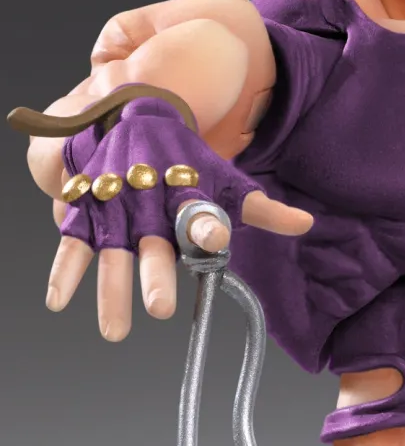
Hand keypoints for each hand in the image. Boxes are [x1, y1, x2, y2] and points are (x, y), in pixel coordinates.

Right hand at [47, 97, 312, 339]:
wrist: (136, 114)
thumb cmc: (186, 159)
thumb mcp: (225, 179)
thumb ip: (262, 208)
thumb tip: (305, 223)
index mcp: (184, 193)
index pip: (199, 215)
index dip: (207, 229)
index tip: (216, 242)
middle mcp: (148, 202)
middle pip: (153, 244)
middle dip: (155, 275)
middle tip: (161, 309)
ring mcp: (114, 208)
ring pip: (111, 253)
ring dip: (110, 290)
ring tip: (116, 331)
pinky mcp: (85, 211)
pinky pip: (72, 245)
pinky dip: (64, 271)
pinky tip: (58, 302)